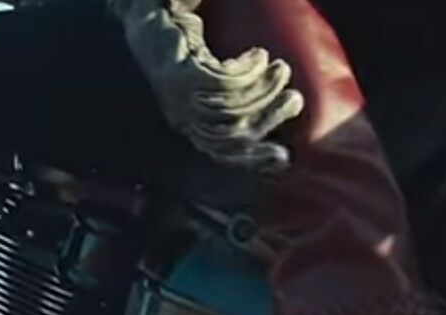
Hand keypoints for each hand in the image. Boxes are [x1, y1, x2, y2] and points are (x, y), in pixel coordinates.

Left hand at [108, 0, 304, 172]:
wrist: (151, 24)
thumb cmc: (187, 54)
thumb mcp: (210, 86)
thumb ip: (236, 104)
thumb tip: (286, 117)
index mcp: (188, 126)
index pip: (221, 153)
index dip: (253, 159)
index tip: (283, 156)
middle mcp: (182, 117)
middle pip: (231, 135)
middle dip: (269, 120)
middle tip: (295, 99)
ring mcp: (179, 97)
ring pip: (232, 107)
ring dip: (265, 89)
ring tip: (281, 69)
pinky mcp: (182, 75)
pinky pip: (226, 82)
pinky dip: (249, 69)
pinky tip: (258, 55)